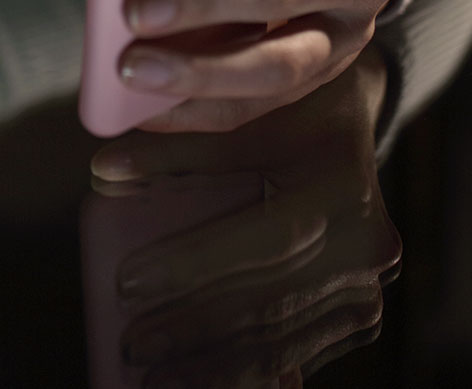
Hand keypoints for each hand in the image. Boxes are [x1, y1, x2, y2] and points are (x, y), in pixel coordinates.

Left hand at [89, 48, 398, 383]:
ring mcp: (368, 286)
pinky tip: (203, 383)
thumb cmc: (287, 110)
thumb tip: (103, 170)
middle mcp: (365, 244)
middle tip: (132, 345)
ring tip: (155, 378)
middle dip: (195, 331)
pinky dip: (250, 374)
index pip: (264, 241)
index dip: (194, 267)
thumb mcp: (242, 117)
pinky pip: (298, 352)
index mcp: (340, 188)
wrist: (353, 122)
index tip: (127, 283)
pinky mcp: (360, 314)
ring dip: (217, 367)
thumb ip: (178, 146)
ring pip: (285, 340)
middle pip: (272, 303)